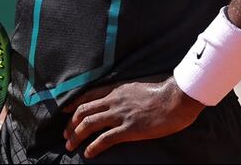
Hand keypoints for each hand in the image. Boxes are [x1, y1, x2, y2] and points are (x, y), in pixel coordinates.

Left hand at [61, 77, 204, 158]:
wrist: (176, 99)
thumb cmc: (162, 94)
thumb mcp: (137, 88)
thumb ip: (125, 94)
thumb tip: (119, 100)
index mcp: (117, 91)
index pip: (88, 96)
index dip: (73, 104)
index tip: (64, 112)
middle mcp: (114, 101)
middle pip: (84, 111)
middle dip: (71, 124)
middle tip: (66, 135)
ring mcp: (120, 115)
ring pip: (90, 125)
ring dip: (77, 136)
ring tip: (70, 146)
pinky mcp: (129, 129)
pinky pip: (105, 139)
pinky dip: (93, 147)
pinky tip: (88, 153)